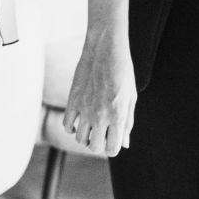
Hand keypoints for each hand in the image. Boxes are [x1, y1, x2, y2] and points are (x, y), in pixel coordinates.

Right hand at [64, 28, 136, 155]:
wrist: (105, 50)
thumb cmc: (122, 73)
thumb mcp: (131, 98)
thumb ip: (127, 123)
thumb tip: (125, 144)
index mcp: (118, 116)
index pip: (112, 148)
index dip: (113, 148)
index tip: (113, 140)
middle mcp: (100, 115)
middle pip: (95, 147)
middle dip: (99, 144)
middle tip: (102, 134)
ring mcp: (84, 108)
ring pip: (80, 138)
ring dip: (86, 137)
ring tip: (91, 128)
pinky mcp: (73, 100)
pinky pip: (67, 125)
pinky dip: (71, 127)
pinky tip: (78, 122)